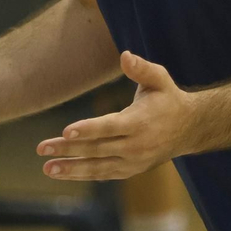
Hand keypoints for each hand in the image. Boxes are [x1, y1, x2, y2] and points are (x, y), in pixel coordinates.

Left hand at [37, 51, 200, 180]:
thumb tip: (125, 55)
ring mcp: (133, 161)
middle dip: (68, 150)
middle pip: (97, 149)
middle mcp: (135, 146)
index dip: (88, 130)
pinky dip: (83, 174)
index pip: (110, 128)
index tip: (66, 132)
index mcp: (140, 122)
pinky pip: (103, 173)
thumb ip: (142, 68)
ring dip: (71, 169)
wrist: (189, 128)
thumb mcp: (159, 79)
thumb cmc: (168, 99)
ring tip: (47, 168)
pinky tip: (62, 172)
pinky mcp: (130, 170)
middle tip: (42, 148)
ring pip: (98, 167)